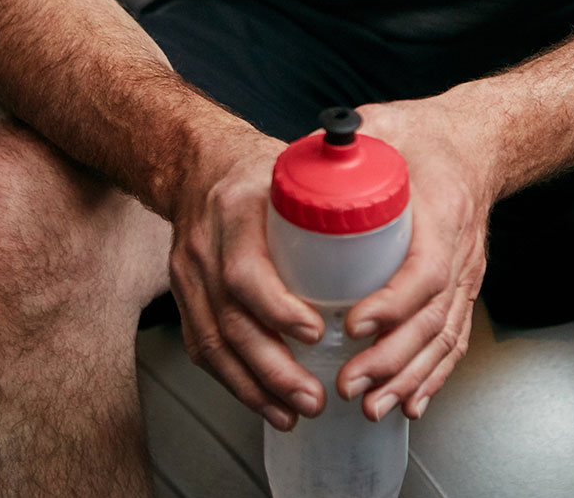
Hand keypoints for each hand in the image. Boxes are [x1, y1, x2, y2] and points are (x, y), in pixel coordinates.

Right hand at [167, 127, 327, 431]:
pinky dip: (234, 382)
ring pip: (213, 345)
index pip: (246, 271)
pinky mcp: (183, 296)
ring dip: (255, 387)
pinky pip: (203, 349)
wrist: (197, 162)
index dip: (278, 309)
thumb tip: (390, 202)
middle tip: (313, 396)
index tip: (313, 333)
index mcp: (236, 210)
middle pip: (230, 322)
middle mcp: (206, 247)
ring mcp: (189, 275)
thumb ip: (331, 187)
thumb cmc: (254, 168)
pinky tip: (263, 401)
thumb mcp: (291, 165)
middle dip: (272, 369)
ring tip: (293, 411)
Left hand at [337, 94, 498, 422]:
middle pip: (433, 318)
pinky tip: (410, 404)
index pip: (425, 269)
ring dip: (408, 378)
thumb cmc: (428, 136)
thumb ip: (344, 142)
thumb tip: (296, 158)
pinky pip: (454, 339)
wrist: (476, 141)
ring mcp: (466, 273)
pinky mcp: (463, 287)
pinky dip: (434, 376)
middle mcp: (460, 250)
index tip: (354, 323)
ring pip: (444, 338)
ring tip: (370, 406)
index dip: (392, 303)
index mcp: (442, 211)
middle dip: (391, 360)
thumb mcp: (386, 125)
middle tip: (348, 383)